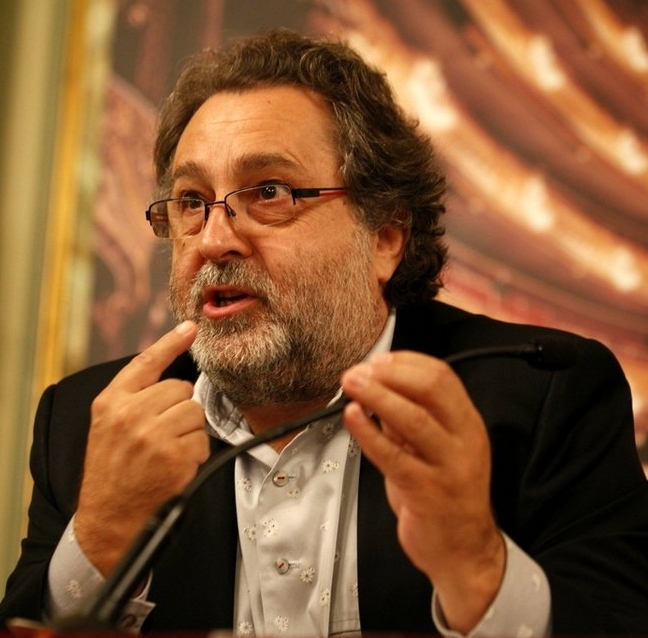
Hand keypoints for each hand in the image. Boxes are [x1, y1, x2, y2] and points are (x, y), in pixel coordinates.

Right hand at [74, 321, 208, 576]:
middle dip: (179, 409)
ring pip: (194, 412)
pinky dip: (195, 453)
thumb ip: (133, 399)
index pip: (146, 363)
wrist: (107, 521)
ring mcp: (152, 435)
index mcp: (111, 403)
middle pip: (181, 389)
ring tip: (167, 451)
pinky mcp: (174, 456)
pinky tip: (175, 467)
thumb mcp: (107, 428)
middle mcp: (130, 414)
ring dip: (189, 431)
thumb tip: (172, 378)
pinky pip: (202, 439)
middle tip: (162, 434)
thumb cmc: (111, 472)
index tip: (191, 326)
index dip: (171, 342)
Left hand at [341, 351, 504, 633]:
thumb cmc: (443, 493)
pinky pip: (394, 457)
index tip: (375, 360)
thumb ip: (408, 416)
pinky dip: (369, 433)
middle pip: (431, 388)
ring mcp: (450, 467)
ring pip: (415, 419)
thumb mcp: (431, 447)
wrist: (462, 550)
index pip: (441, 375)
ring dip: (378, 396)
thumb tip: (375, 385)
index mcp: (467, 422)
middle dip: (389, 374)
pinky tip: (353, 418)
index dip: (404, 362)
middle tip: (357, 372)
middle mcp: (464, 440)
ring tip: (352, 385)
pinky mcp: (428, 493)